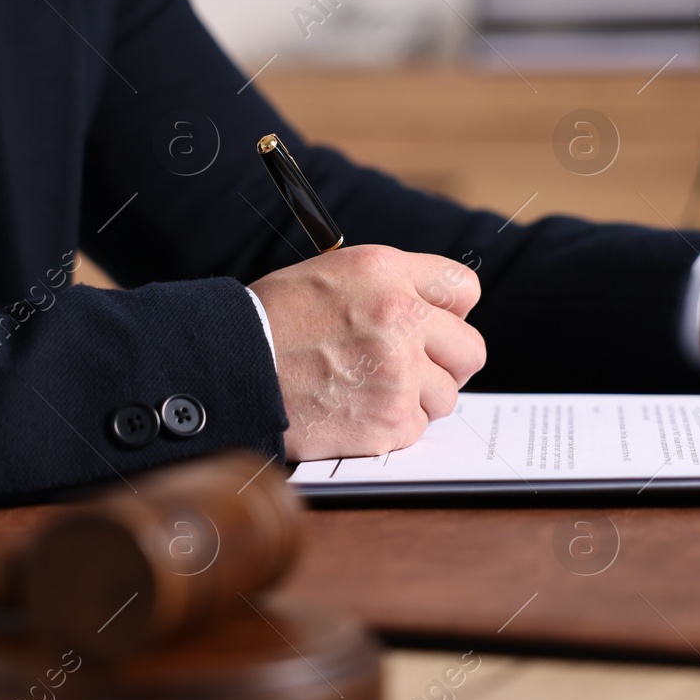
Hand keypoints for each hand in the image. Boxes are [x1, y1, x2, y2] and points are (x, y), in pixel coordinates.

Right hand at [249, 245, 485, 460]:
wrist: (229, 370)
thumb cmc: (271, 323)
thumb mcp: (331, 277)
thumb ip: (389, 289)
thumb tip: (435, 315)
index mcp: (385, 271)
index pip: (463, 288)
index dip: (451, 312)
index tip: (438, 328)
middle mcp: (400, 315)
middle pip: (470, 349)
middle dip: (447, 364)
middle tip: (416, 371)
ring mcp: (399, 371)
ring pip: (447, 396)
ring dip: (417, 399)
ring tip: (371, 393)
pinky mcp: (388, 420)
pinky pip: (417, 428)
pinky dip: (391, 428)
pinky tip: (355, 413)